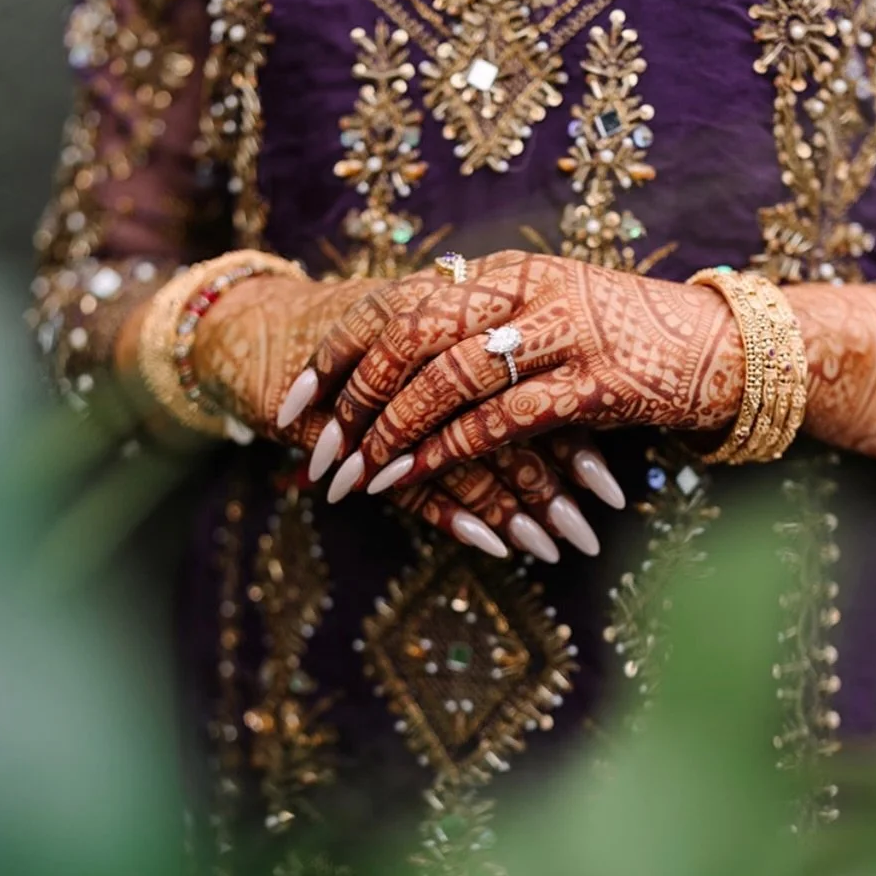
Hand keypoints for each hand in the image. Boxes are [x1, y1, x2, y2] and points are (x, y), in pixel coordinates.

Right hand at [188, 268, 602, 560]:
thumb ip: (490, 372)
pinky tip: (488, 544)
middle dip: (554, 483)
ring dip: (511, 506)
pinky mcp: (347, 429)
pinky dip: (451, 512)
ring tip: (550, 549)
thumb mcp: (427, 345)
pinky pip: (406, 479)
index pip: (531, 385)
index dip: (575, 436)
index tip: (612, 488)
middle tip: (591, 532)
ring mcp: (386, 395)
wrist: (262, 330)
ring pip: (462, 453)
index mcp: (457, 327)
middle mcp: (428, 355)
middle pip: (506, 422)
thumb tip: (575, 413)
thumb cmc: (362, 345)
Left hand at [291, 250, 743, 493]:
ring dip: (391, 432)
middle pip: (409, 335)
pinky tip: (411, 479)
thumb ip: (485, 330)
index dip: (339, 351)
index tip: (294, 397)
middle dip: (351, 397)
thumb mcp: (547, 316)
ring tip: (353, 476)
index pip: (399, 302)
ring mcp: (560, 331)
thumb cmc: (627, 338)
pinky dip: (447, 450)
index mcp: (504, 273)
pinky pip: (500, 418)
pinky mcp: (593, 380)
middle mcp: (524, 290)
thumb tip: (406, 366)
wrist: (725, 346)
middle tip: (314, 448)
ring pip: (446, 377)